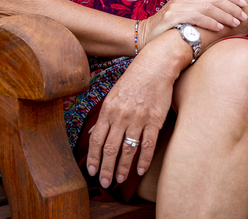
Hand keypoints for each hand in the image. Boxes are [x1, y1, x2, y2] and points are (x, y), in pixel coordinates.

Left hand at [85, 41, 176, 188]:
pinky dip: (143, 160)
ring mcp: (138, 118)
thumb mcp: (113, 95)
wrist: (156, 65)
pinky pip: (148, 144)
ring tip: (119, 179)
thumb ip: (104, 116)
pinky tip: (139, 171)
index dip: (93, 157)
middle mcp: (121, 115)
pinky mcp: (155, 120)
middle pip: (110, 147)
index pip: (96, 138)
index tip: (91, 171)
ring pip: (128, 149)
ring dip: (123, 167)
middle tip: (104, 182)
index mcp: (108, 108)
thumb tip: (92, 135)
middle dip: (106, 167)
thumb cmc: (133, 80)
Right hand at [137, 0, 246, 49]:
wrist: (146, 36)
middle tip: (244, 16)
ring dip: (225, 15)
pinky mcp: (172, 16)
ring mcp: (177, 5)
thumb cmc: (171, 28)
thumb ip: (201, 11)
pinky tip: (220, 28)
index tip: (244, 4)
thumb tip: (225, 14)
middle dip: (232, 6)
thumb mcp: (186, 14)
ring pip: (208, 6)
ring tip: (236, 23)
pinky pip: (196, 16)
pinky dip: (210, 21)